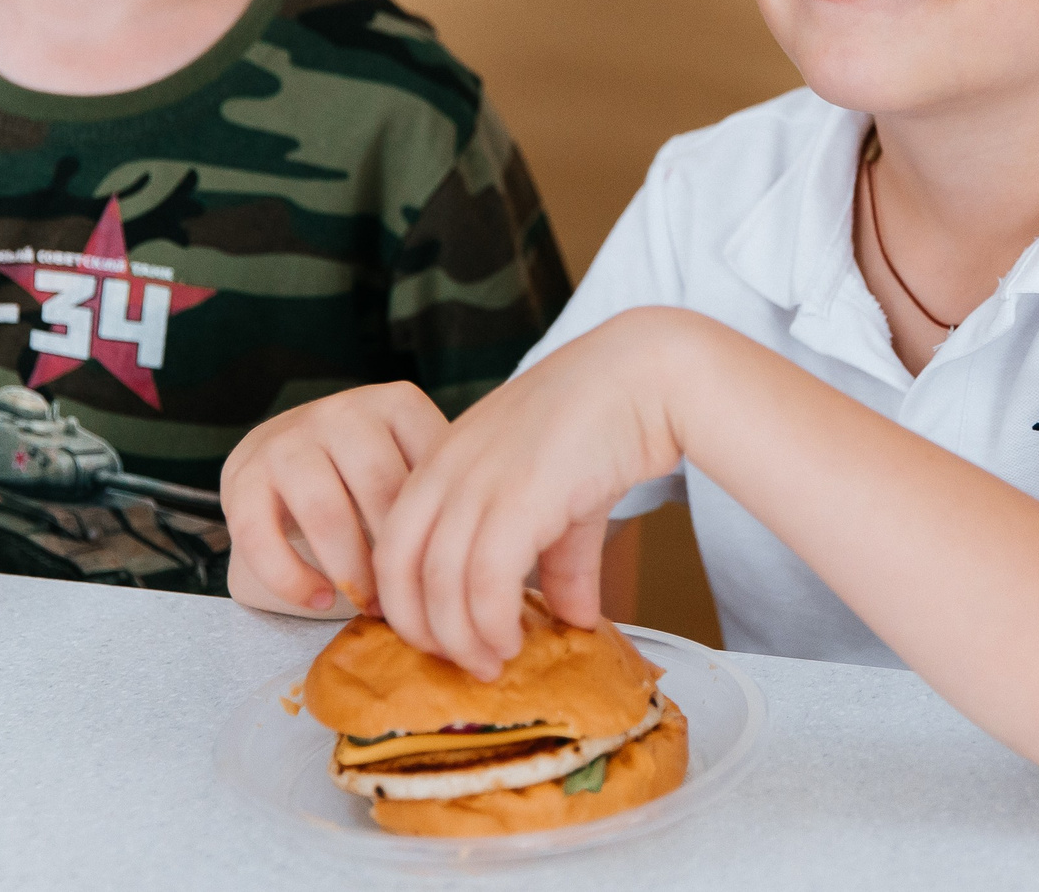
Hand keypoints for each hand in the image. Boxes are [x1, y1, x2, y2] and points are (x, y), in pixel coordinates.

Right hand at [222, 382, 445, 614]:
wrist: (285, 453)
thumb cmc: (369, 471)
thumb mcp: (413, 460)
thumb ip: (449, 489)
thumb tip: (506, 562)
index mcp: (396, 403)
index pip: (432, 467)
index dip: (443, 527)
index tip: (450, 569)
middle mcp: (341, 411)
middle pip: (380, 489)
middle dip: (399, 554)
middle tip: (412, 598)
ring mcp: (287, 440)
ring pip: (326, 512)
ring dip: (351, 570)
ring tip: (369, 604)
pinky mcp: (242, 476)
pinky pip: (262, 537)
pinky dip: (292, 579)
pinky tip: (320, 599)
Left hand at [374, 308, 695, 678]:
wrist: (646, 375)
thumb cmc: (603, 422)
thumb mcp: (563, 495)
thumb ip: (558, 559)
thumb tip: (574, 619)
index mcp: (441, 461)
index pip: (392, 545)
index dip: (408, 601)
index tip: (441, 637)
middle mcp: (446, 471)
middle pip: (397, 572)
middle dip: (423, 631)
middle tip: (460, 664)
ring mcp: (478, 483)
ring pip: (438, 586)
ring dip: (461, 639)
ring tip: (492, 663)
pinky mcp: (519, 498)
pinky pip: (485, 582)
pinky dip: (492, 623)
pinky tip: (514, 642)